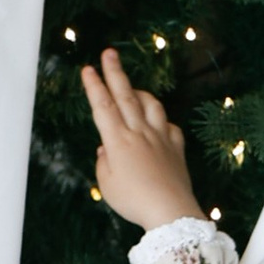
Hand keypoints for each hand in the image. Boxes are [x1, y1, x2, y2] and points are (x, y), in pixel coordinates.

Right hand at [82, 48, 200, 233]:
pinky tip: (157, 124)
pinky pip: (169, 126)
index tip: (87, 69)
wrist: (171, 211)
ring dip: (140, 92)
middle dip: (115, 72)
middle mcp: (139, 133)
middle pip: (125, 95)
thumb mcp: (107, 184)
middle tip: (109, 53)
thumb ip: (103, 162)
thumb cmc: (134, 200)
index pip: (103, 107)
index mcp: (118, 141)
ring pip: (150, 105)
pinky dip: (160, 121)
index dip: (94, 86)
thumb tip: (105, 148)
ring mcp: (160, 138)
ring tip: (132, 89)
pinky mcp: (176, 147)